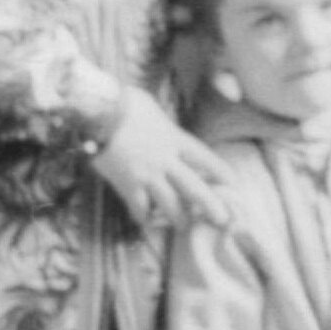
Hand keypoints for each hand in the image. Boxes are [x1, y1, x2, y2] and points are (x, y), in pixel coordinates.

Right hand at [90, 89, 236, 229]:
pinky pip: (140, 207)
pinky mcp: (128, 184)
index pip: (204, 157)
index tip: (233, 183)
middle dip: (211, 206)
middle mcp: (166, 160)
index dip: (220, 171)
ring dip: (178, 218)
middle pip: (195, 187)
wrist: (97, 114)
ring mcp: (148, 174)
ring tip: (182, 226)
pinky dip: (142, 216)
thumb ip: (160, 119)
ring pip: (170, 204)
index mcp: (175, 139)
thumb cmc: (122, 103)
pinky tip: (142, 221)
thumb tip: (159, 119)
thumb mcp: (150, 105)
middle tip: (223, 220)